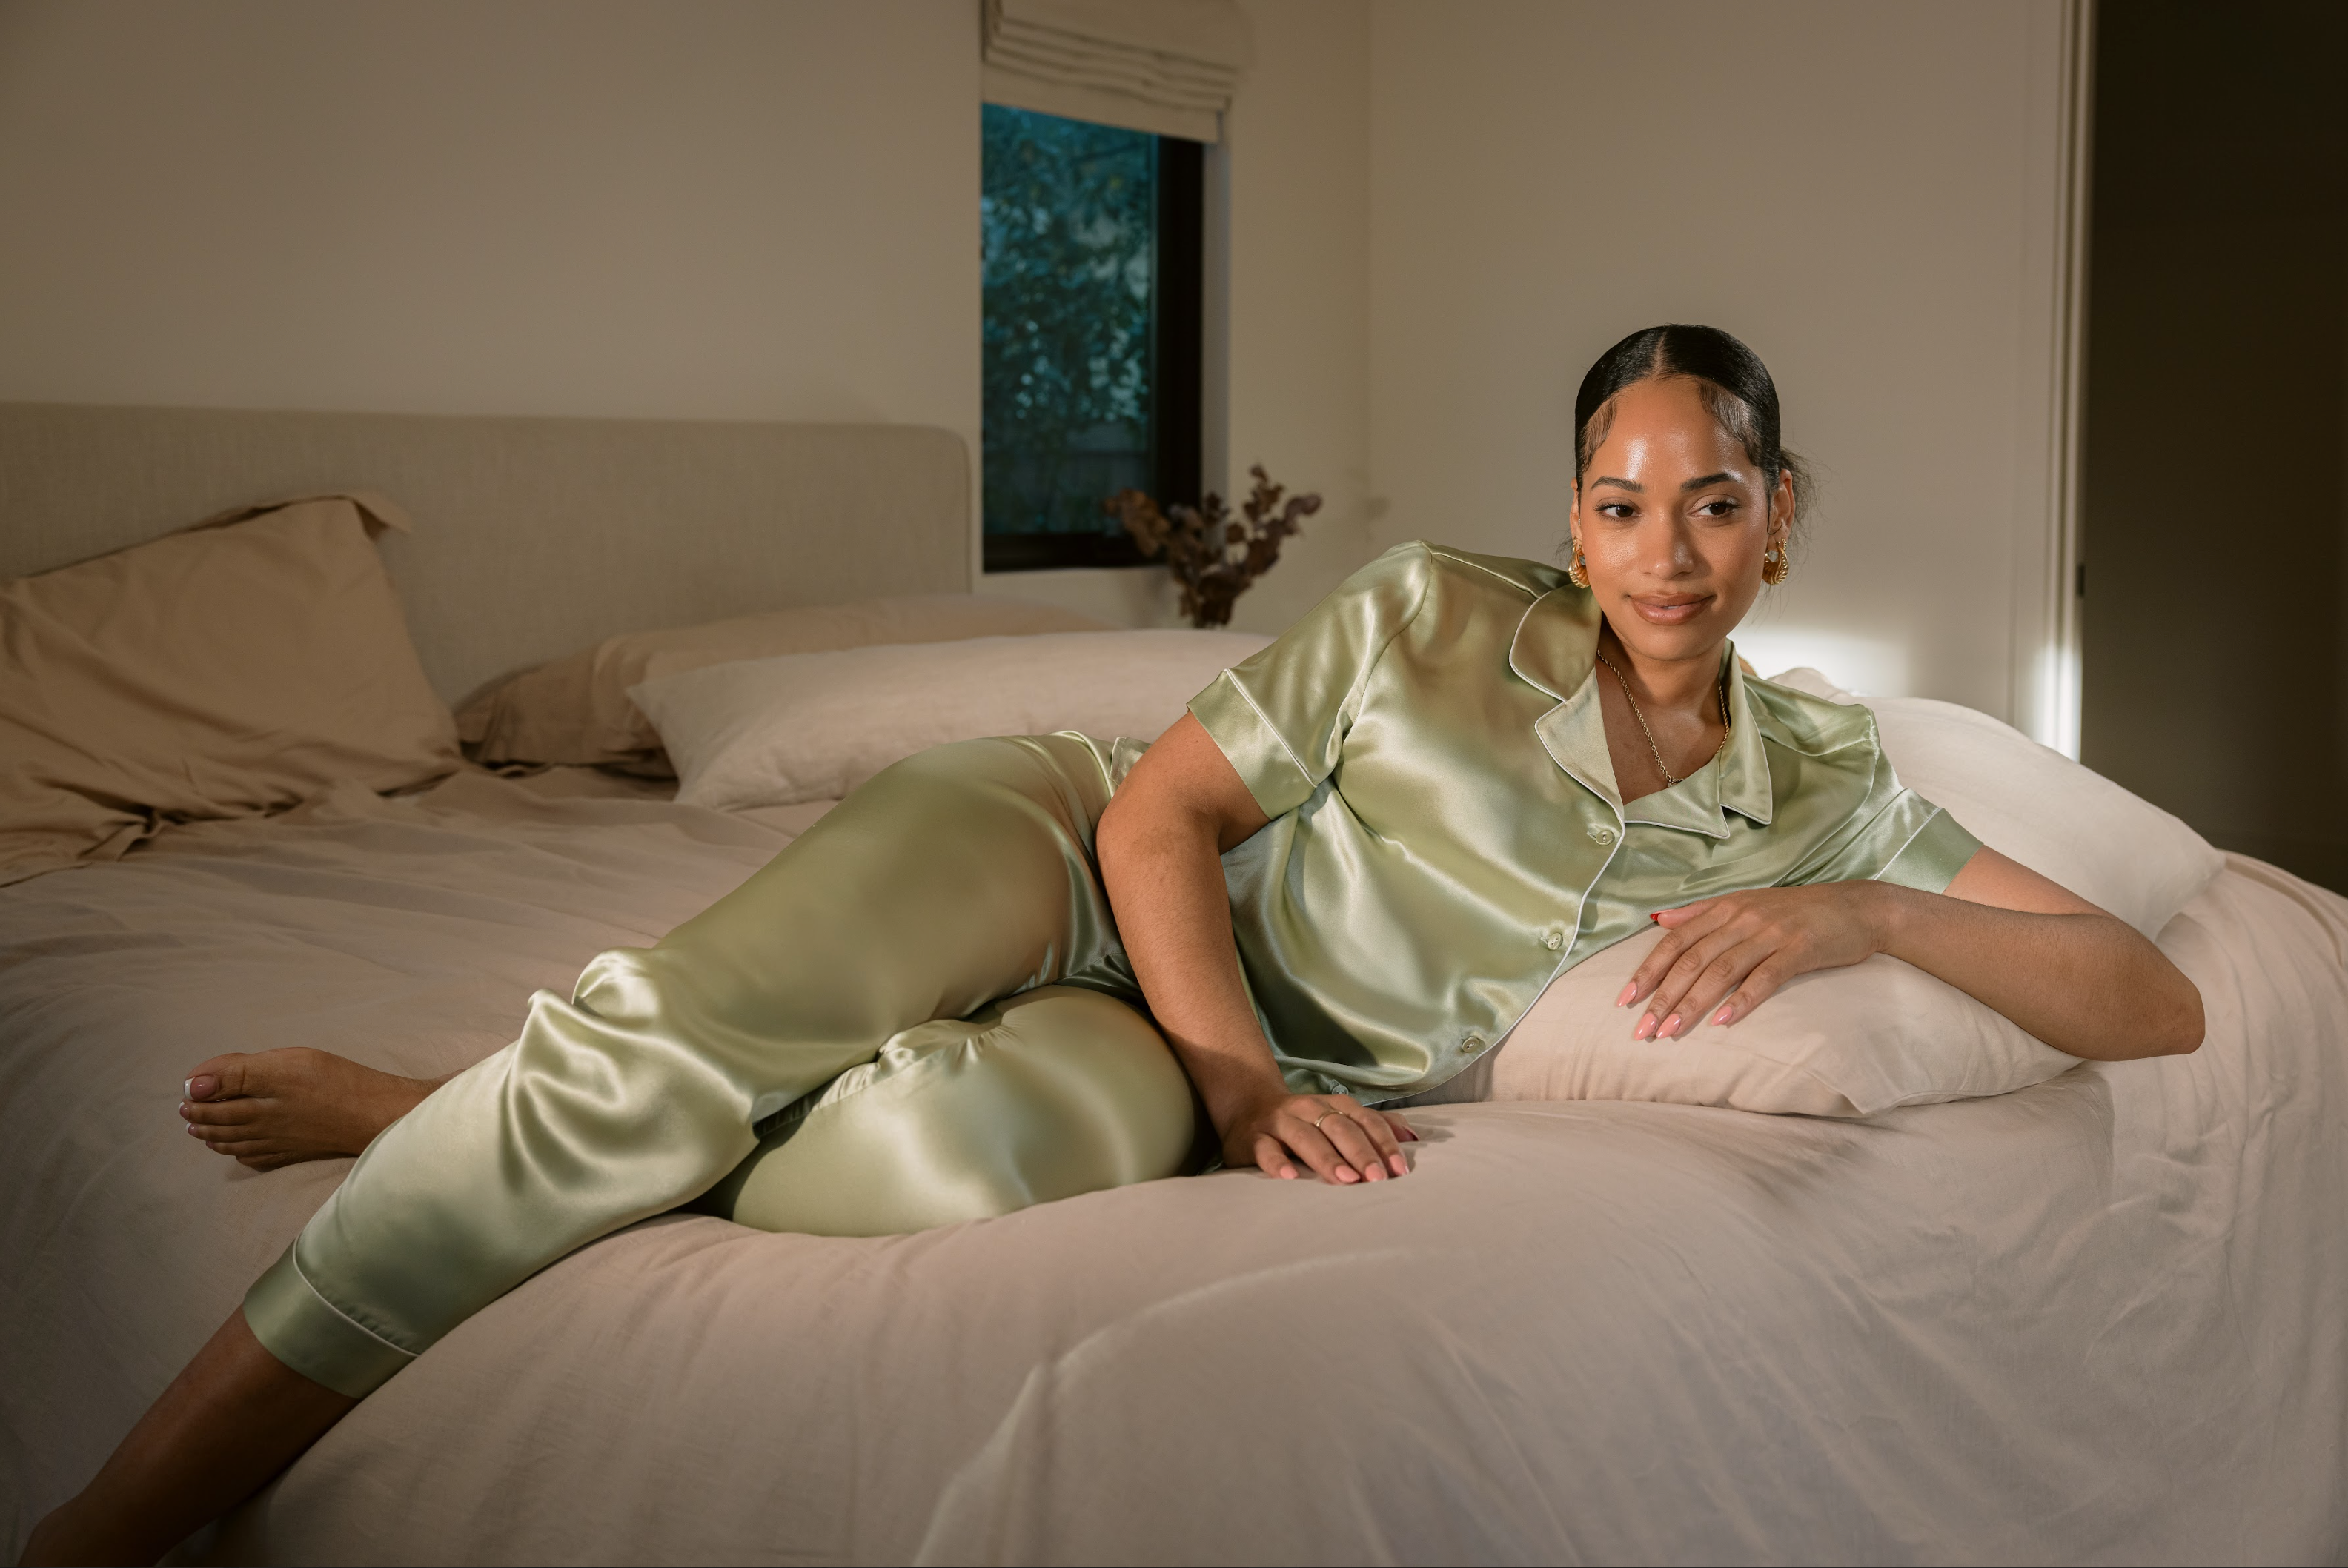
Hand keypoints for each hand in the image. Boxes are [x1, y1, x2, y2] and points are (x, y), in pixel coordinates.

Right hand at [1223, 1090, 1417, 1183]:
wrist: (1248, 1107)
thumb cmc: (1304, 1122)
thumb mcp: (1339, 1118)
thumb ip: (1374, 1126)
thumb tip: (1414, 1137)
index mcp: (1333, 1105)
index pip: (1364, 1121)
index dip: (1383, 1143)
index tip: (1400, 1169)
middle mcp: (1309, 1109)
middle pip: (1339, 1128)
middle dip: (1361, 1153)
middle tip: (1377, 1178)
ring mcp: (1280, 1122)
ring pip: (1305, 1137)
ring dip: (1327, 1158)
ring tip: (1346, 1179)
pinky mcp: (1253, 1138)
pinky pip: (1265, 1149)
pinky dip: (1277, 1162)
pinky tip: (1289, 1177)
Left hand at [1621, 882, 1892, 1038]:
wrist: (1856, 907)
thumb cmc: (1797, 911)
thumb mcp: (1745, 904)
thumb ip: (1701, 914)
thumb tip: (1661, 921)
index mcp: (1724, 909)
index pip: (1675, 942)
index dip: (1648, 972)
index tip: (1624, 1001)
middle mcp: (1741, 919)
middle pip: (1692, 960)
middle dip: (1663, 997)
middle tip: (1642, 1030)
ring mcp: (1770, 934)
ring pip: (1721, 971)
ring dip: (1692, 1004)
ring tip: (1671, 1031)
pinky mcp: (1799, 949)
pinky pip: (1765, 977)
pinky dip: (1743, 1000)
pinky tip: (1724, 1022)